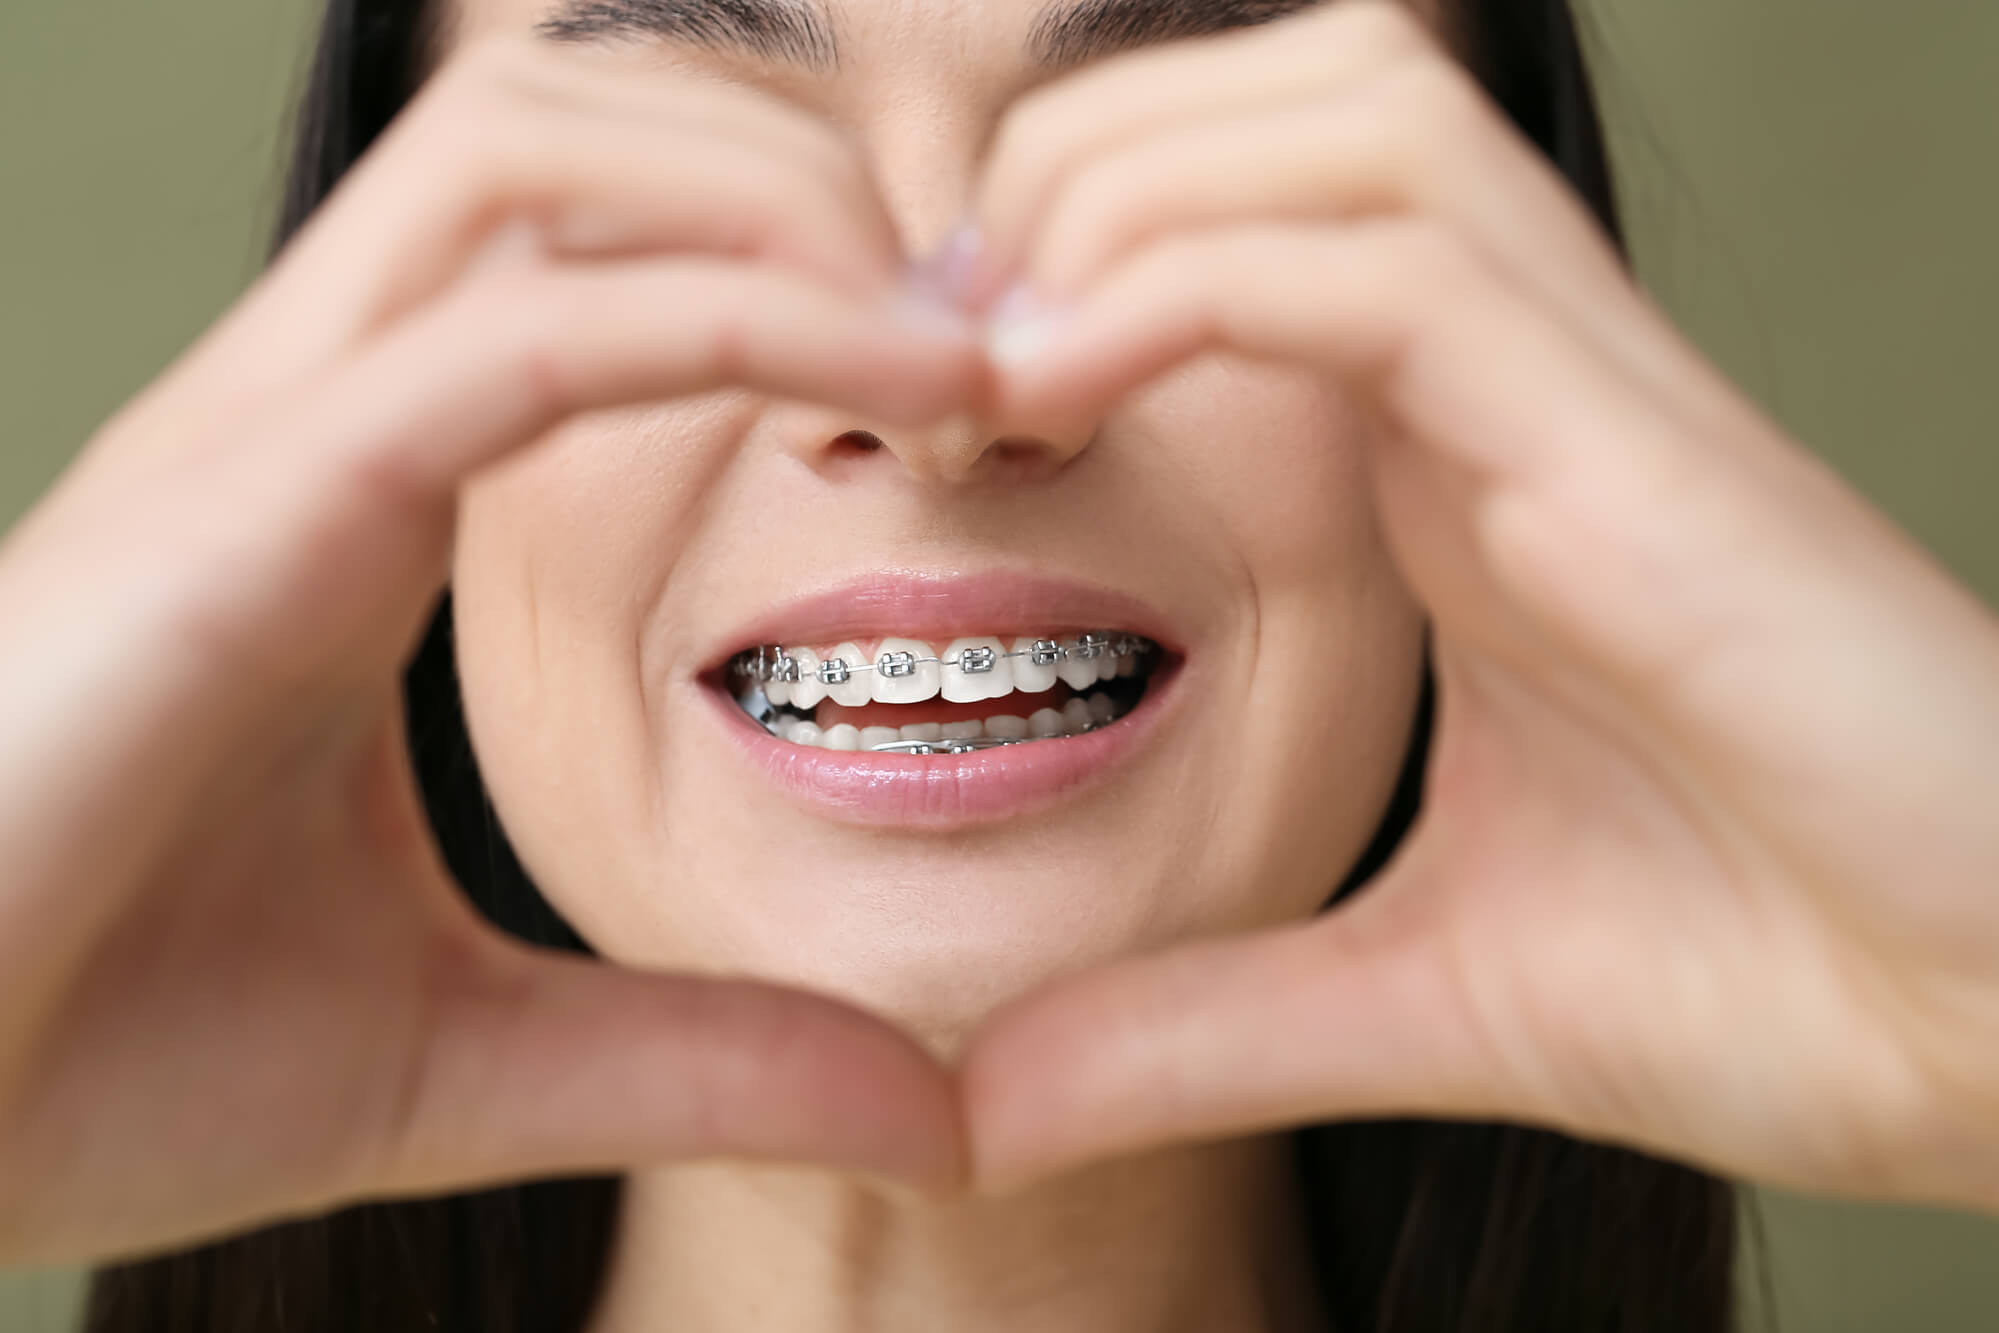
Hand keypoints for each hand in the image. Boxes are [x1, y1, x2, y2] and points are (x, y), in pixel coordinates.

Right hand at [0, 33, 982, 1265]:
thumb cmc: (97, 1060)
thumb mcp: (468, 1056)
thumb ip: (697, 1052)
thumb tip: (931, 1114)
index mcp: (372, 493)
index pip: (601, 244)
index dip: (816, 274)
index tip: (992, 394)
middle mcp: (323, 412)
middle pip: (580, 126)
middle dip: (817, 181)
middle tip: (1002, 332)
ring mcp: (273, 431)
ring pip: (544, 152)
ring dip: (793, 207)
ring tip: (966, 355)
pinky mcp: (246, 498)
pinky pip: (530, 326)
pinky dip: (747, 323)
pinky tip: (921, 399)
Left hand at [954, 0, 1998, 1213]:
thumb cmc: (1768, 983)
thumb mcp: (1404, 996)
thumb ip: (1192, 1023)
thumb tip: (978, 1112)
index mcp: (1447, 466)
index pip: (1228, 219)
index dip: (1045, 265)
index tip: (925, 422)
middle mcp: (1509, 387)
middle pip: (1262, 103)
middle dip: (1056, 179)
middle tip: (929, 368)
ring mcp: (1581, 391)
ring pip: (1336, 113)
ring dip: (1115, 194)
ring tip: (989, 377)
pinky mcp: (1630, 444)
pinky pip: (1389, 256)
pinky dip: (1190, 278)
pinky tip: (1056, 392)